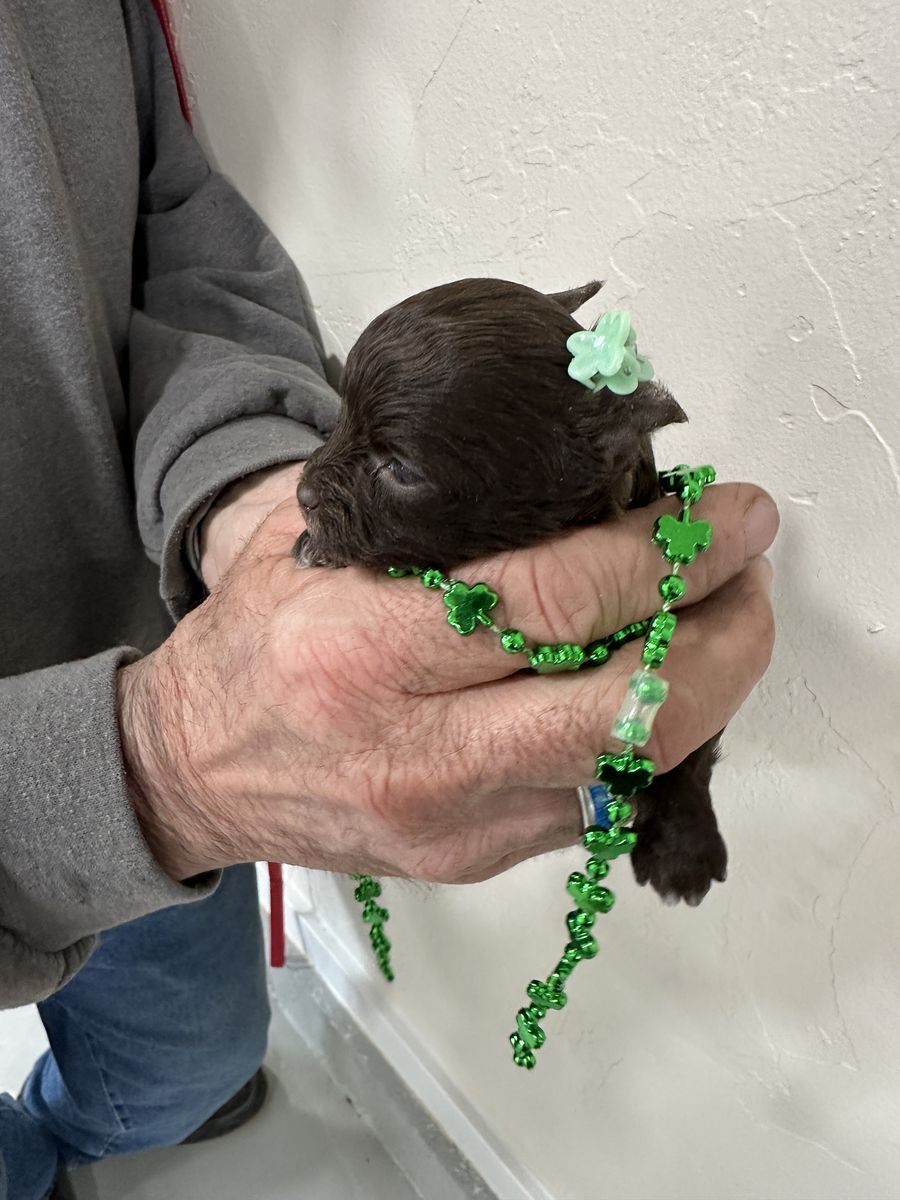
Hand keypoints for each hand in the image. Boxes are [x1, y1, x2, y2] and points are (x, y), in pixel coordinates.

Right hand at [118, 484, 776, 883]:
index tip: (727, 517)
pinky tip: (645, 686)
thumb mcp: (302, 542)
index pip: (551, 604)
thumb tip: (548, 462)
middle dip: (724, 638)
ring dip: (702, 690)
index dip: (662, 556)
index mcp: (364, 650)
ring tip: (714, 619)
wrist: (188, 772)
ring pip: (627, 770)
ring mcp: (452, 821)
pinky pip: (593, 804)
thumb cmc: (248, 649)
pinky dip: (639, 741)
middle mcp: (416, 750)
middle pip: (622, 711)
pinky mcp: (470, 860)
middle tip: (748, 575)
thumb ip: (413, 505)